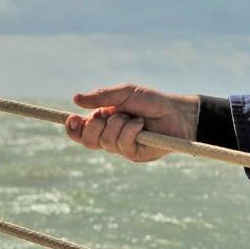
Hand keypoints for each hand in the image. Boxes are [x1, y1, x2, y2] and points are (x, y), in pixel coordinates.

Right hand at [65, 83, 199, 162]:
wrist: (177, 112)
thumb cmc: (152, 101)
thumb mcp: (125, 93)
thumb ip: (102, 96)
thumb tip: (75, 98)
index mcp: (104, 122)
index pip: (81, 132)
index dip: (72, 128)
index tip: (72, 118)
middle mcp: (111, 136)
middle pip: (88, 140)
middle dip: (94, 125)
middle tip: (107, 114)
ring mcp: (123, 148)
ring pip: (106, 142)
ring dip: (118, 125)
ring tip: (134, 117)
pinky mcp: (135, 155)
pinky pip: (122, 145)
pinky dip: (130, 131)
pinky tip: (141, 125)